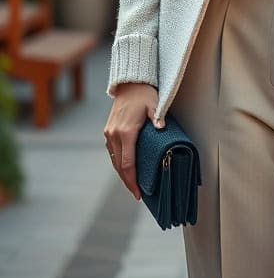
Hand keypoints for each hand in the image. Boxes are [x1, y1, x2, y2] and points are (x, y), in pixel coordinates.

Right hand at [103, 83, 163, 199]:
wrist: (129, 83)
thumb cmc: (144, 94)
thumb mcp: (154, 104)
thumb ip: (157, 117)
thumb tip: (162, 127)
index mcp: (126, 132)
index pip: (127, 164)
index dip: (132, 181)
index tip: (138, 193)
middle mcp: (114, 135)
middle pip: (119, 166)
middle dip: (127, 182)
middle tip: (137, 194)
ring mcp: (109, 133)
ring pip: (114, 160)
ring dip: (122, 173)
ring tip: (133, 184)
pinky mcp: (108, 131)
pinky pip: (112, 152)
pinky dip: (118, 162)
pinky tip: (125, 168)